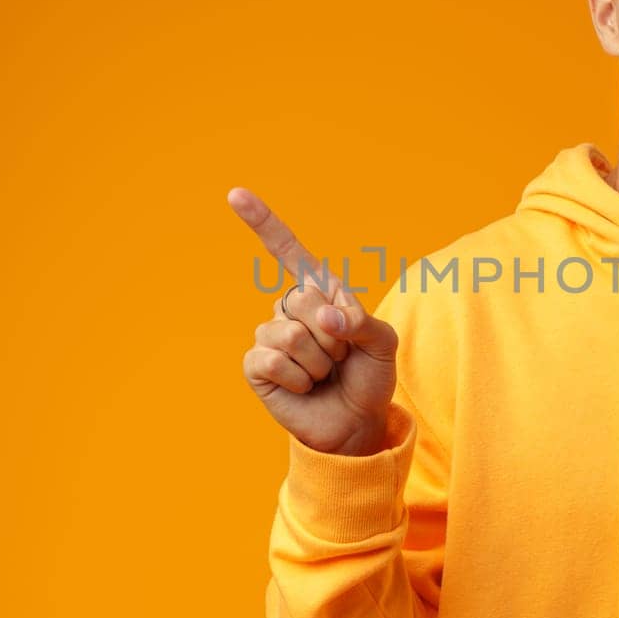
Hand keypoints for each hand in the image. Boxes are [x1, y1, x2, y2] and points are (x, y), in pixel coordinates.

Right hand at [228, 187, 398, 456]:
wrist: (357, 423)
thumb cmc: (370, 378)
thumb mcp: (383, 344)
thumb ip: (362, 322)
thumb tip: (326, 318)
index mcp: (320, 291)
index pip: (287, 250)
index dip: (262, 222)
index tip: (235, 194)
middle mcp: (290, 308)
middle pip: (304, 300)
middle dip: (335, 335)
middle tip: (342, 357)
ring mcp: (270, 335)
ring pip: (292, 334)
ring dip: (320, 362)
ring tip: (324, 374)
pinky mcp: (257, 367)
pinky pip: (275, 359)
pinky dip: (299, 378)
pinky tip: (305, 388)